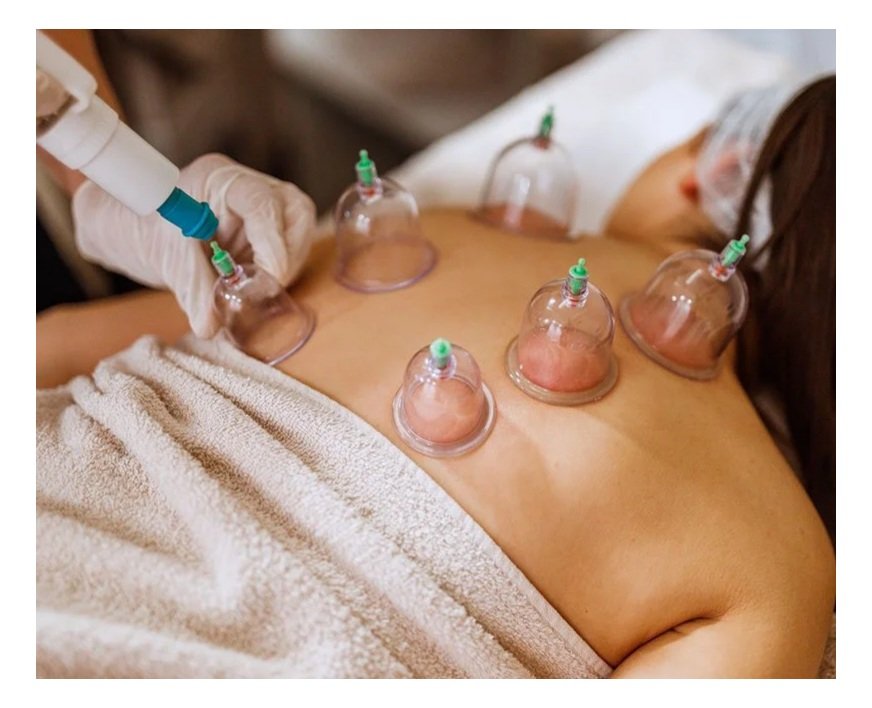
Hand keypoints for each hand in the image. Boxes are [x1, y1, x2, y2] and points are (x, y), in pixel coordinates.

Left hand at [72, 153, 315, 337]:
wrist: (144, 232)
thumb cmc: (151, 231)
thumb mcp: (169, 260)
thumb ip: (193, 291)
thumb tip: (212, 325)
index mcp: (221, 181)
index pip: (262, 202)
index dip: (273, 242)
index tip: (270, 278)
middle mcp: (251, 187)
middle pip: (297, 211)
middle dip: (290, 254)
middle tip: (267, 286)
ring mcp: (266, 207)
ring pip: (301, 232)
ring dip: (286, 266)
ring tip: (254, 287)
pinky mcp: (272, 230)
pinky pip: (293, 249)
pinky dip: (280, 272)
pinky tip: (256, 283)